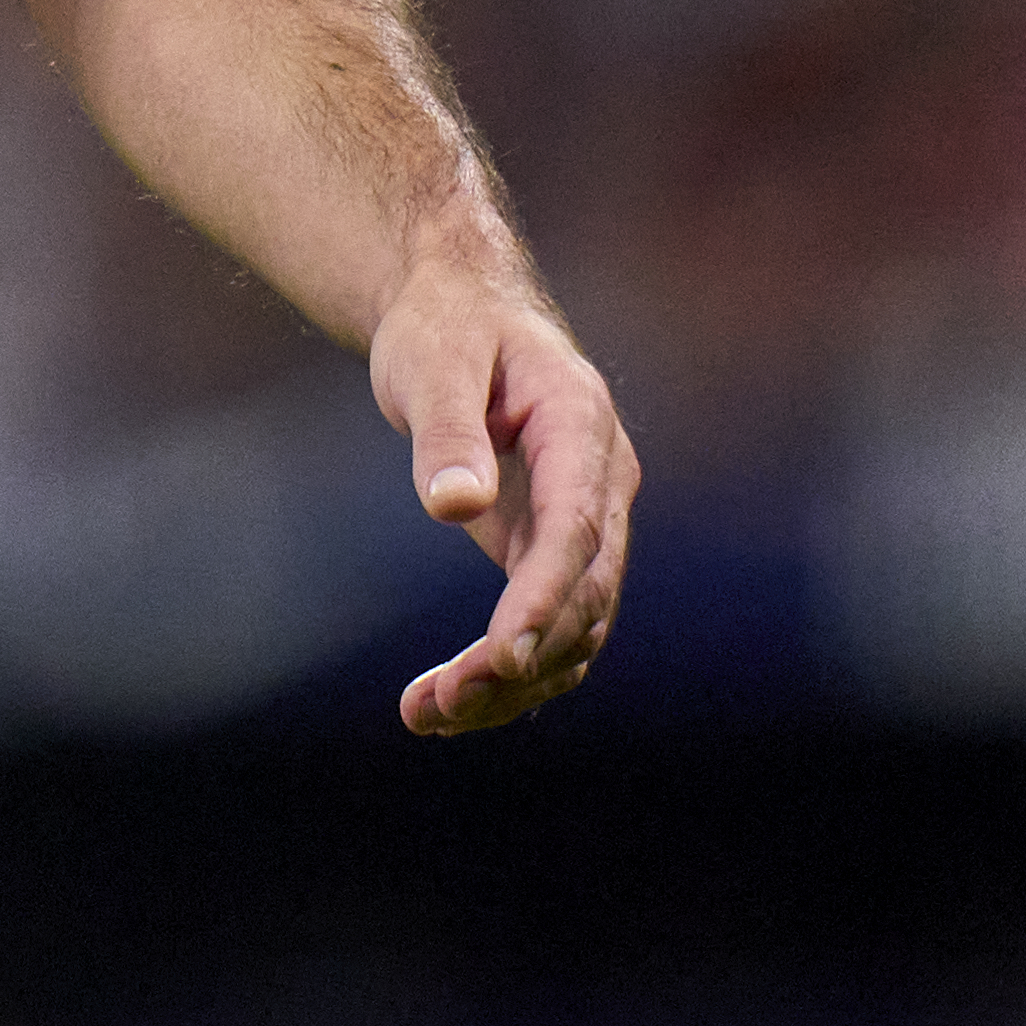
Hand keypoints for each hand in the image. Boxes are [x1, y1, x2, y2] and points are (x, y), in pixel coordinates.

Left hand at [372, 257, 636, 736]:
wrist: (461, 309)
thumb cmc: (445, 326)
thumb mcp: (432, 360)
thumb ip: (446, 428)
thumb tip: (454, 506)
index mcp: (581, 427)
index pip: (578, 529)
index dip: (546, 596)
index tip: (504, 653)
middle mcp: (600, 483)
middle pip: (585, 593)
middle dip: (522, 657)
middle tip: (438, 704)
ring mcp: (585, 520)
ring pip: (576, 625)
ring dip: (514, 680)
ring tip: (425, 716)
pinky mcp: (554, 547)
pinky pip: (551, 624)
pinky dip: (511, 669)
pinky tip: (450, 702)